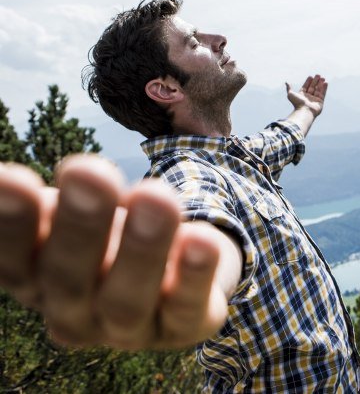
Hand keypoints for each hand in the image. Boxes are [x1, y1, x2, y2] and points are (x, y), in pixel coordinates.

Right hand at [0, 155, 232, 349]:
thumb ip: (71, 197)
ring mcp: (129, 329)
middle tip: (91, 172)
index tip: (14, 178)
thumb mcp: (85, 213)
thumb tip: (79, 167)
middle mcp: (75, 313)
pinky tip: (202, 237)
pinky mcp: (182, 327)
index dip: (12, 223)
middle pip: (68, 277)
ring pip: (127, 298)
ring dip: (142, 246)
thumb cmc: (115, 235)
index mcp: (38, 280)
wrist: (177, 271)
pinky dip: (194, 273)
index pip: (13, 259)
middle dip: (80, 224)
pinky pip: (186, 305)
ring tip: (154, 195)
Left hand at [286, 74, 327, 117]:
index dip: (308, 81)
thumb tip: (286, 82)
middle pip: (313, 87)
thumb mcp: (290, 94)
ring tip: (323, 78)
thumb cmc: (297, 103)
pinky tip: (326, 83)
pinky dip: (324, 88)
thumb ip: (289, 88)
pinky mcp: (320, 102)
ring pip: (318, 90)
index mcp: (302, 95)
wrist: (304, 111)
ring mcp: (315, 100)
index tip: (310, 76)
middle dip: (315, 81)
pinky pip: (323, 94)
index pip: (306, 86)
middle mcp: (308, 97)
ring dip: (320, 83)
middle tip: (318, 75)